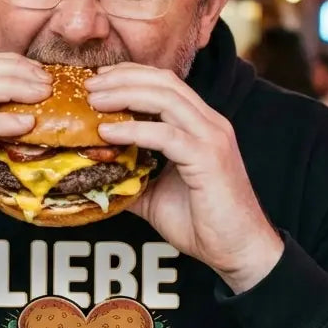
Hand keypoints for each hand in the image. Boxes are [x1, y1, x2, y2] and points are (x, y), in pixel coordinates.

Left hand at [86, 64, 283, 292]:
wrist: (238, 251)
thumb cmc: (202, 224)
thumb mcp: (155, 195)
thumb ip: (130, 177)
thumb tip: (94, 175)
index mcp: (200, 125)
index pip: (166, 83)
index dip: (131, 75)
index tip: (98, 81)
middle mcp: (209, 123)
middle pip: (164, 82)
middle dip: (123, 78)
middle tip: (89, 86)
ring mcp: (212, 138)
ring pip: (166, 99)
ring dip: (125, 94)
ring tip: (94, 101)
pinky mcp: (208, 158)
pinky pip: (166, 135)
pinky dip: (133, 130)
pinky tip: (108, 133)